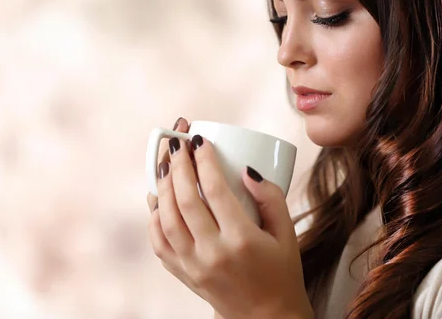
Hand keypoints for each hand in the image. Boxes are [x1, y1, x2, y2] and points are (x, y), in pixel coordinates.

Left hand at [146, 117, 312, 318]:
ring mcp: (193, 266)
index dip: (204, 160)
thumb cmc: (281, 273)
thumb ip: (271, 197)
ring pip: (166, 219)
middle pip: (185, 200)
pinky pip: (159, 242)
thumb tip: (246, 170)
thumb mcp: (287, 233)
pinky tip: (157, 197)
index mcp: (242, 240)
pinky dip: (154, 217)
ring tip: (164, 162)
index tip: (200, 140)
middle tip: (178, 142)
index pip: (215, 190)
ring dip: (162, 186)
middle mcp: (212, 253)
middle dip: (178, 165)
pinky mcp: (183, 275)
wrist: (267, 318)